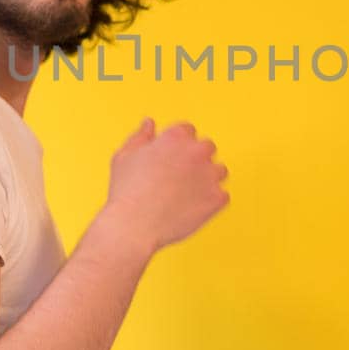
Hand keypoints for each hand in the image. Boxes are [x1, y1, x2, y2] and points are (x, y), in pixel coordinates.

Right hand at [104, 118, 229, 252]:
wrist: (134, 225)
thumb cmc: (126, 192)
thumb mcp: (124, 156)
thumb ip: (140, 136)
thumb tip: (149, 124)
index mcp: (176, 137)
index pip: (188, 131)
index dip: (179, 145)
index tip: (172, 158)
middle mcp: (197, 152)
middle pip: (208, 148)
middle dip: (197, 159)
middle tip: (180, 177)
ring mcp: (209, 175)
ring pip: (220, 171)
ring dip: (208, 178)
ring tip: (188, 194)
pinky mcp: (216, 199)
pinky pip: (223, 196)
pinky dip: (212, 202)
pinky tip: (194, 207)